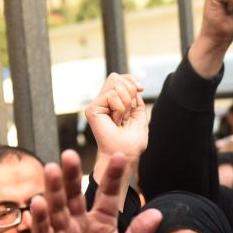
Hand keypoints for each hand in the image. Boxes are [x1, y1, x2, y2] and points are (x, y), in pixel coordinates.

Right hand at [32, 151, 161, 232]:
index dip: (112, 178)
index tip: (119, 156)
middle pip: (75, 197)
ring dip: (53, 190)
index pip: (107, 197)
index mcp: (101, 224)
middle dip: (72, 177)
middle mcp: (79, 225)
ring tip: (51, 169)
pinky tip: (39, 202)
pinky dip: (40, 219)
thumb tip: (157, 214)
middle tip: (70, 155)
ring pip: (57, 209)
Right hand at [86, 73, 148, 203]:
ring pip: (115, 84)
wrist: (125, 155)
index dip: (132, 81)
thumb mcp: (139, 114)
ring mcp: (96, 105)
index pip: (120, 78)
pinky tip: (116, 121)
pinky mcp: (92, 109)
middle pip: (117, 78)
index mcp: (113, 102)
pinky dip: (120, 109)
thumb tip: (133, 83)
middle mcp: (102, 102)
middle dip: (130, 93)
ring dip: (126, 103)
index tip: (141, 90)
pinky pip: (112, 96)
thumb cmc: (132, 141)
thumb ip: (134, 97)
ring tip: (120, 120)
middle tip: (127, 114)